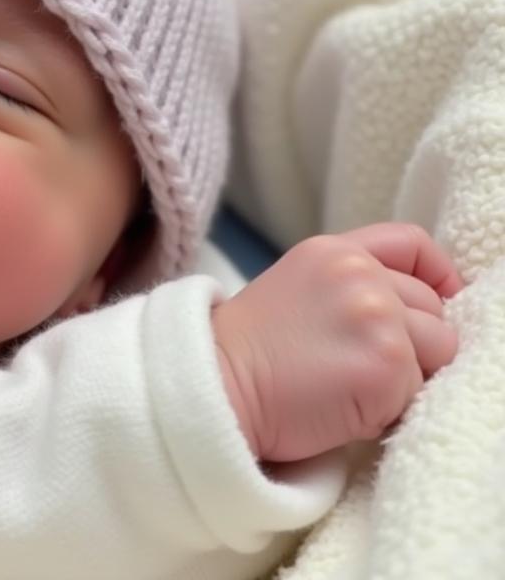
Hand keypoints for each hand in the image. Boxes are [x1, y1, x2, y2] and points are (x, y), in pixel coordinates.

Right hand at [211, 223, 463, 462]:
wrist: (215, 385)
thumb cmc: (252, 351)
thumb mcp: (299, 288)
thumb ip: (354, 282)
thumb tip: (421, 308)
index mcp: (336, 251)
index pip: (414, 244)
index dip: (437, 277)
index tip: (437, 307)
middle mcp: (360, 273)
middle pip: (435, 309)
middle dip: (411, 344)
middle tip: (349, 365)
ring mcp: (377, 315)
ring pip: (440, 352)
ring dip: (404, 378)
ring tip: (346, 385)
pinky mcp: (387, 364)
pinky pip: (418, 394)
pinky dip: (387, 410)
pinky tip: (340, 405)